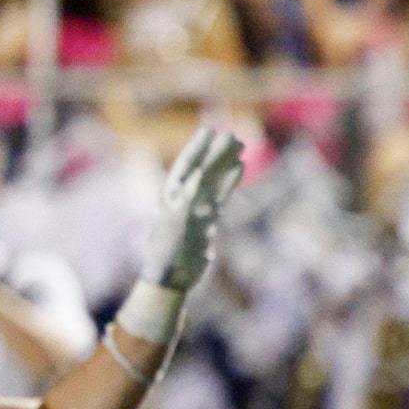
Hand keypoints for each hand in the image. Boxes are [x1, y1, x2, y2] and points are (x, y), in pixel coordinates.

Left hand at [145, 121, 246, 292]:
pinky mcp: (207, 219)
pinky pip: (220, 195)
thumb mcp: (174, 224)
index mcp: (171, 195)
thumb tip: (198, 173)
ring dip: (225, 163)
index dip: (197, 147)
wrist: (172, 278)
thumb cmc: (167, 252)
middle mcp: (184, 197)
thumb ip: (185, 198)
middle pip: (203, 168)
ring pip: (214, 179)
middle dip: (216, 152)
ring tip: (240, 146)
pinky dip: (230, 181)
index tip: (210, 131)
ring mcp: (196, 207)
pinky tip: (240, 168)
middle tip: (233, 136)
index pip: (185, 165)